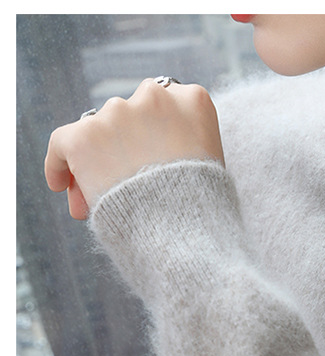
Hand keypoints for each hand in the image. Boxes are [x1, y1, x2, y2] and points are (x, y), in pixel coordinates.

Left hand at [44, 78, 224, 219]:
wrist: (188, 235)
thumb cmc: (205, 214)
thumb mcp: (211, 170)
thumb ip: (183, 150)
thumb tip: (132, 164)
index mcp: (194, 101)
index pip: (165, 106)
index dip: (151, 132)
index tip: (145, 157)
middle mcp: (155, 96)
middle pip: (129, 117)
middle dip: (121, 147)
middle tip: (119, 184)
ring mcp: (118, 112)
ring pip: (98, 131)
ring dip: (98, 160)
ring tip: (101, 197)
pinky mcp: (85, 136)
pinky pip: (62, 143)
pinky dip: (58, 164)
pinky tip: (59, 184)